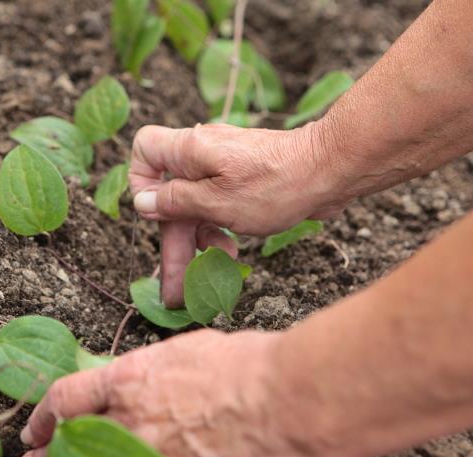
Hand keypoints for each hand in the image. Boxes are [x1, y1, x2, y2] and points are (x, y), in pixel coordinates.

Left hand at [12, 330, 298, 456]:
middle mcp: (129, 423)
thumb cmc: (245, 365)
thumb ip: (152, 373)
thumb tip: (141, 386)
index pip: (67, 398)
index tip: (37, 427)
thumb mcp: (186, 352)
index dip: (44, 416)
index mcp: (128, 380)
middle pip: (68, 447)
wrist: (283, 400)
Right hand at [128, 123, 346, 306]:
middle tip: (174, 290)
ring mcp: (224, 168)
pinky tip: (231, 253)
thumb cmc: (275, 185)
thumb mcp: (218, 202)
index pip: (145, 150)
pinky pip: (218, 207)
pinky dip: (219, 229)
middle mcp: (203, 155)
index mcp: (190, 151)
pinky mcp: (244, 181)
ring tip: (215, 269)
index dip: (141, 182)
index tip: (155, 214)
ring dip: (198, 242)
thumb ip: (176, 202)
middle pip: (171, 196)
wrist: (331, 170)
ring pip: (195, 207)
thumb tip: (144, 202)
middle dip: (172, 243)